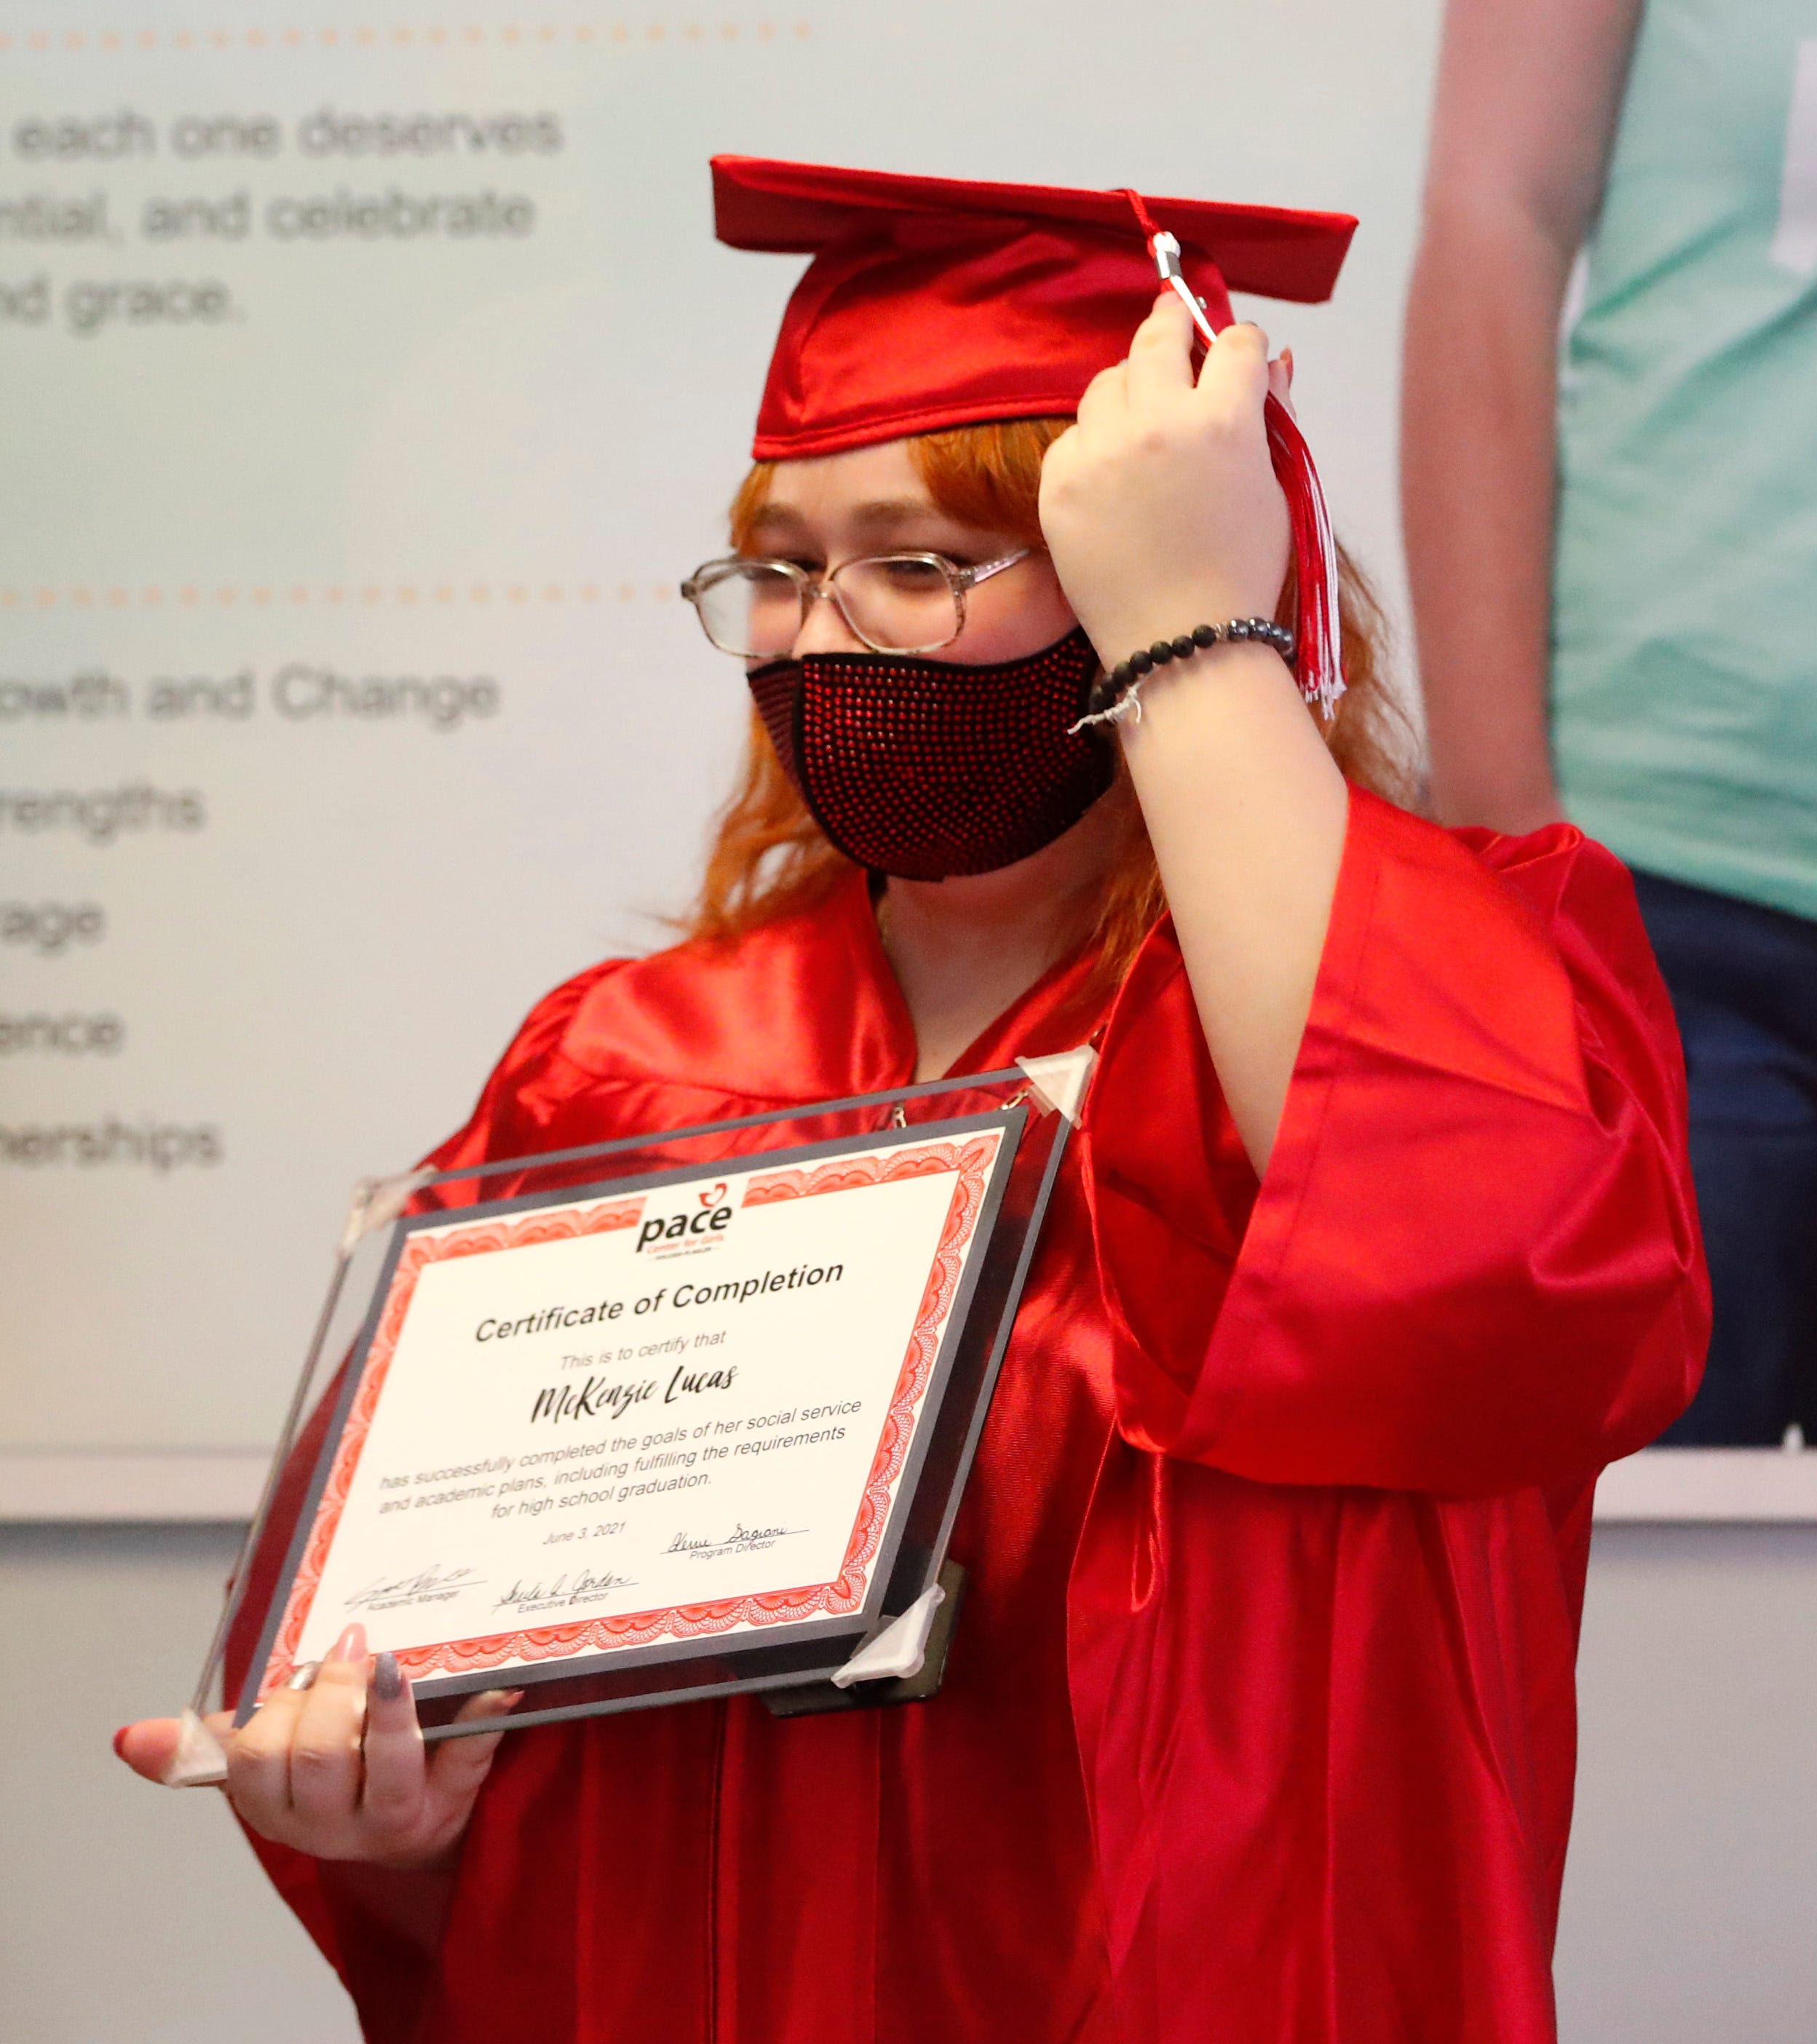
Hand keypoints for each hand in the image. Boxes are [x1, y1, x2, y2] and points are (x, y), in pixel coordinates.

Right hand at [113, 1623, 519, 1870]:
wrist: (415, 1824)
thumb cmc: (334, 1774)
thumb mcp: (267, 1765)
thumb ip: (205, 1748)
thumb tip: (131, 1740)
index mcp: (278, 1807)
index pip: (256, 1761)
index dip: (277, 1710)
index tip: (302, 1664)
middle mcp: (333, 1824)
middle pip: (317, 1758)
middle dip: (330, 1695)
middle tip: (351, 1648)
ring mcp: (394, 1819)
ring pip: (385, 1766)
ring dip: (390, 1706)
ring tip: (393, 1662)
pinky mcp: (453, 1806)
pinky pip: (469, 1758)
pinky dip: (483, 1716)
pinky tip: (502, 1685)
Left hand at [1038, 293, 1293, 665]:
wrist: (1181, 646)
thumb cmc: (1240, 575)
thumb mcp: (1275, 493)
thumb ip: (1270, 420)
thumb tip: (1271, 362)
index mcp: (1223, 421)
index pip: (1233, 344)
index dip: (1238, 343)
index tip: (1234, 350)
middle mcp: (1156, 423)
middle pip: (1157, 340)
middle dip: (1171, 321)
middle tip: (1172, 316)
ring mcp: (1099, 453)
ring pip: (1107, 383)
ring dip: (1129, 387)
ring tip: (1144, 412)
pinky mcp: (1058, 484)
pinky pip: (1074, 436)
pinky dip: (1094, 443)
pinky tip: (1113, 471)